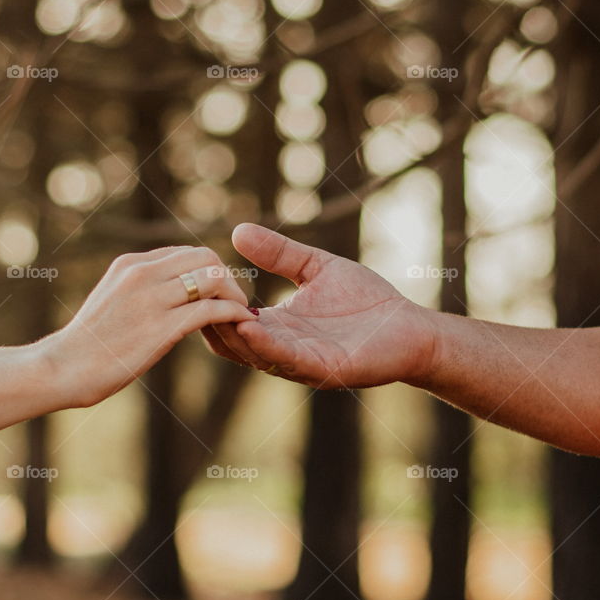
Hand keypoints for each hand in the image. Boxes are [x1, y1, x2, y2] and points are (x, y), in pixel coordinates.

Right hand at [45, 246, 256, 406]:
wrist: (64, 367)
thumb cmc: (87, 343)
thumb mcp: (110, 299)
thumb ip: (138, 289)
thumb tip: (167, 291)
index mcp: (130, 264)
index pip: (185, 252)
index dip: (209, 270)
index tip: (218, 291)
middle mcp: (142, 273)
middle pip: (205, 257)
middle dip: (226, 277)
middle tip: (235, 300)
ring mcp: (152, 298)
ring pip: (213, 278)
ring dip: (234, 294)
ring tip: (240, 313)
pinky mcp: (161, 327)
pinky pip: (211, 309)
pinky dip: (232, 313)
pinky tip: (239, 324)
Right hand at [204, 224, 436, 388]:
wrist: (411, 327)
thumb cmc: (366, 301)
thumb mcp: (315, 268)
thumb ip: (280, 253)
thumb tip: (238, 230)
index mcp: (275, 327)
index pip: (228, 321)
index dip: (208, 303)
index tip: (191, 278)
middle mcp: (280, 348)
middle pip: (229, 341)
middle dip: (208, 319)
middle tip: (188, 295)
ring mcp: (299, 362)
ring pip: (250, 353)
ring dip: (229, 333)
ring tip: (209, 309)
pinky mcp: (322, 369)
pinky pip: (284, 359)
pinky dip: (263, 344)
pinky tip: (248, 323)